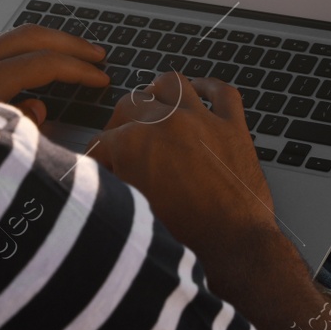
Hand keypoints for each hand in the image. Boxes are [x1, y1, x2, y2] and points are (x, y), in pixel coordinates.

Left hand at [0, 24, 107, 125]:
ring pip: (10, 36)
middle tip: (97, 53)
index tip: (102, 78)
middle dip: (69, 42)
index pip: (44, 63)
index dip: (79, 70)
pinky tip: (30, 64)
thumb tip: (37, 108)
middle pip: (31, 35)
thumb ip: (21, 129)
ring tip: (71, 54)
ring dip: (45, 42)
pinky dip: (20, 49)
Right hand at [91, 73, 299, 282]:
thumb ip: (116, 181)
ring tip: (154, 101)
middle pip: (129, 104)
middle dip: (119, 122)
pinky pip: (223, 92)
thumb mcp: (133, 207)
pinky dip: (211, 87)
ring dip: (158, 91)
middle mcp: (165, 123)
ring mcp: (201, 120)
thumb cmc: (186, 235)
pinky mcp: (233, 127)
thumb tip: (108, 174)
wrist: (233, 245)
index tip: (99, 167)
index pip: (101, 142)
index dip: (97, 158)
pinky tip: (201, 89)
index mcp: (134, 143)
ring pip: (171, 84)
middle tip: (120, 139)